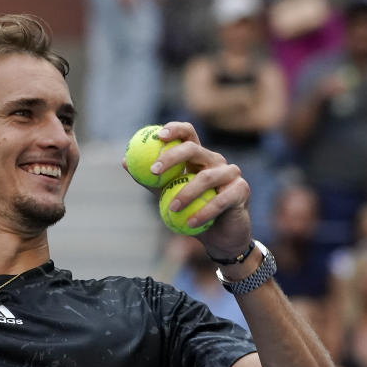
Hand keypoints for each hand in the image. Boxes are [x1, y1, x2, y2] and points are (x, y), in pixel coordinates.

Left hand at [152, 122, 251, 257]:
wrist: (219, 237)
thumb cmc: (191, 213)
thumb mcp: (167, 196)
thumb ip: (150, 180)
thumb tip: (125, 162)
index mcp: (198, 157)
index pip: (187, 134)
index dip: (174, 130)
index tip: (157, 137)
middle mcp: (216, 161)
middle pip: (194, 149)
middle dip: (173, 156)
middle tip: (154, 170)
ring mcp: (231, 174)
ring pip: (207, 176)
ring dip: (186, 193)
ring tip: (172, 209)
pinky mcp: (242, 190)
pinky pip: (220, 200)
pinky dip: (204, 212)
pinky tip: (191, 223)